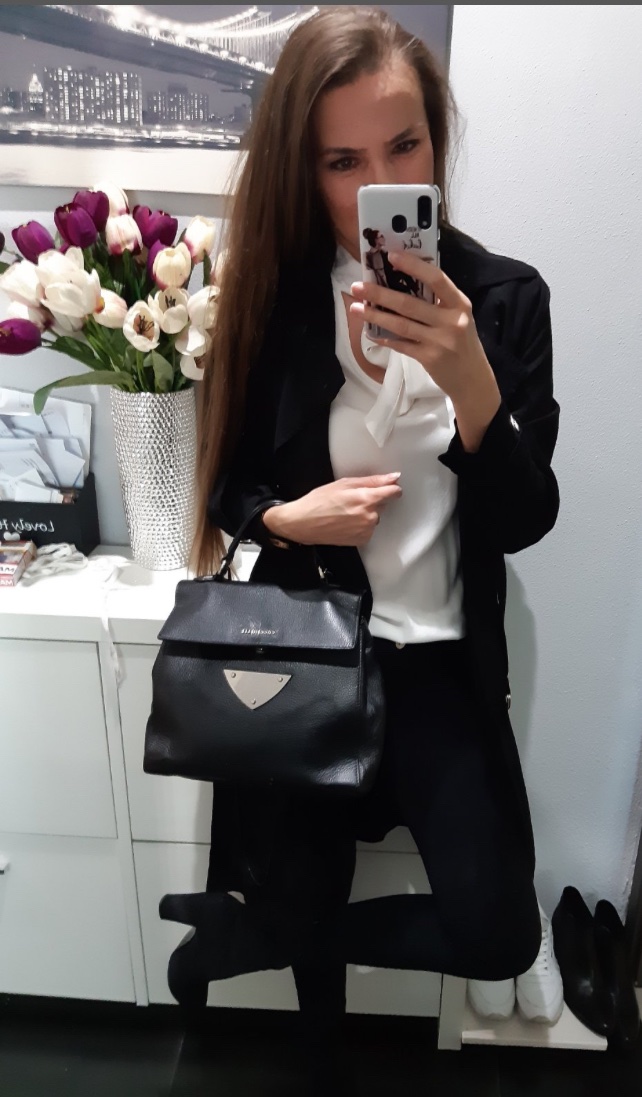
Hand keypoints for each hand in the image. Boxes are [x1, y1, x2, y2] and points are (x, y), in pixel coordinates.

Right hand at [262, 474, 402, 546]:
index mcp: (367, 499)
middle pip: (382, 504)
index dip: (391, 488)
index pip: (394, 492)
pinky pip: (368, 529)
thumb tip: (393, 478)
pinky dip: (360, 525)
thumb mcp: (344, 484)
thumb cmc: (319, 501)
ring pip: (375, 517)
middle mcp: (370, 516)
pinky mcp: (361, 540)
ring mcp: (366, 530)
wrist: (303, 524)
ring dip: (366, 513)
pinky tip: (346, 522)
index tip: (386, 487)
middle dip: (372, 500)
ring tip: (345, 512)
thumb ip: (372, 481)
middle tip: (351, 500)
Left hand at [349, 251, 498, 409]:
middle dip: (380, 294)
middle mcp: (451, 320)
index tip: (391, 256)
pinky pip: (401, 345)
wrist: (473, 379)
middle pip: (409, 303)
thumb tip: (402, 281)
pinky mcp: (429, 358)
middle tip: (357, 286)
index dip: (413, 265)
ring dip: (375, 316)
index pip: (436, 278)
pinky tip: (370, 333)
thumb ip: (438, 302)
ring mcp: (440, 341)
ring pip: (401, 325)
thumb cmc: (462, 342)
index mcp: (459, 303)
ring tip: (355, 308)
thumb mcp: (458, 317)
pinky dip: (385, 338)